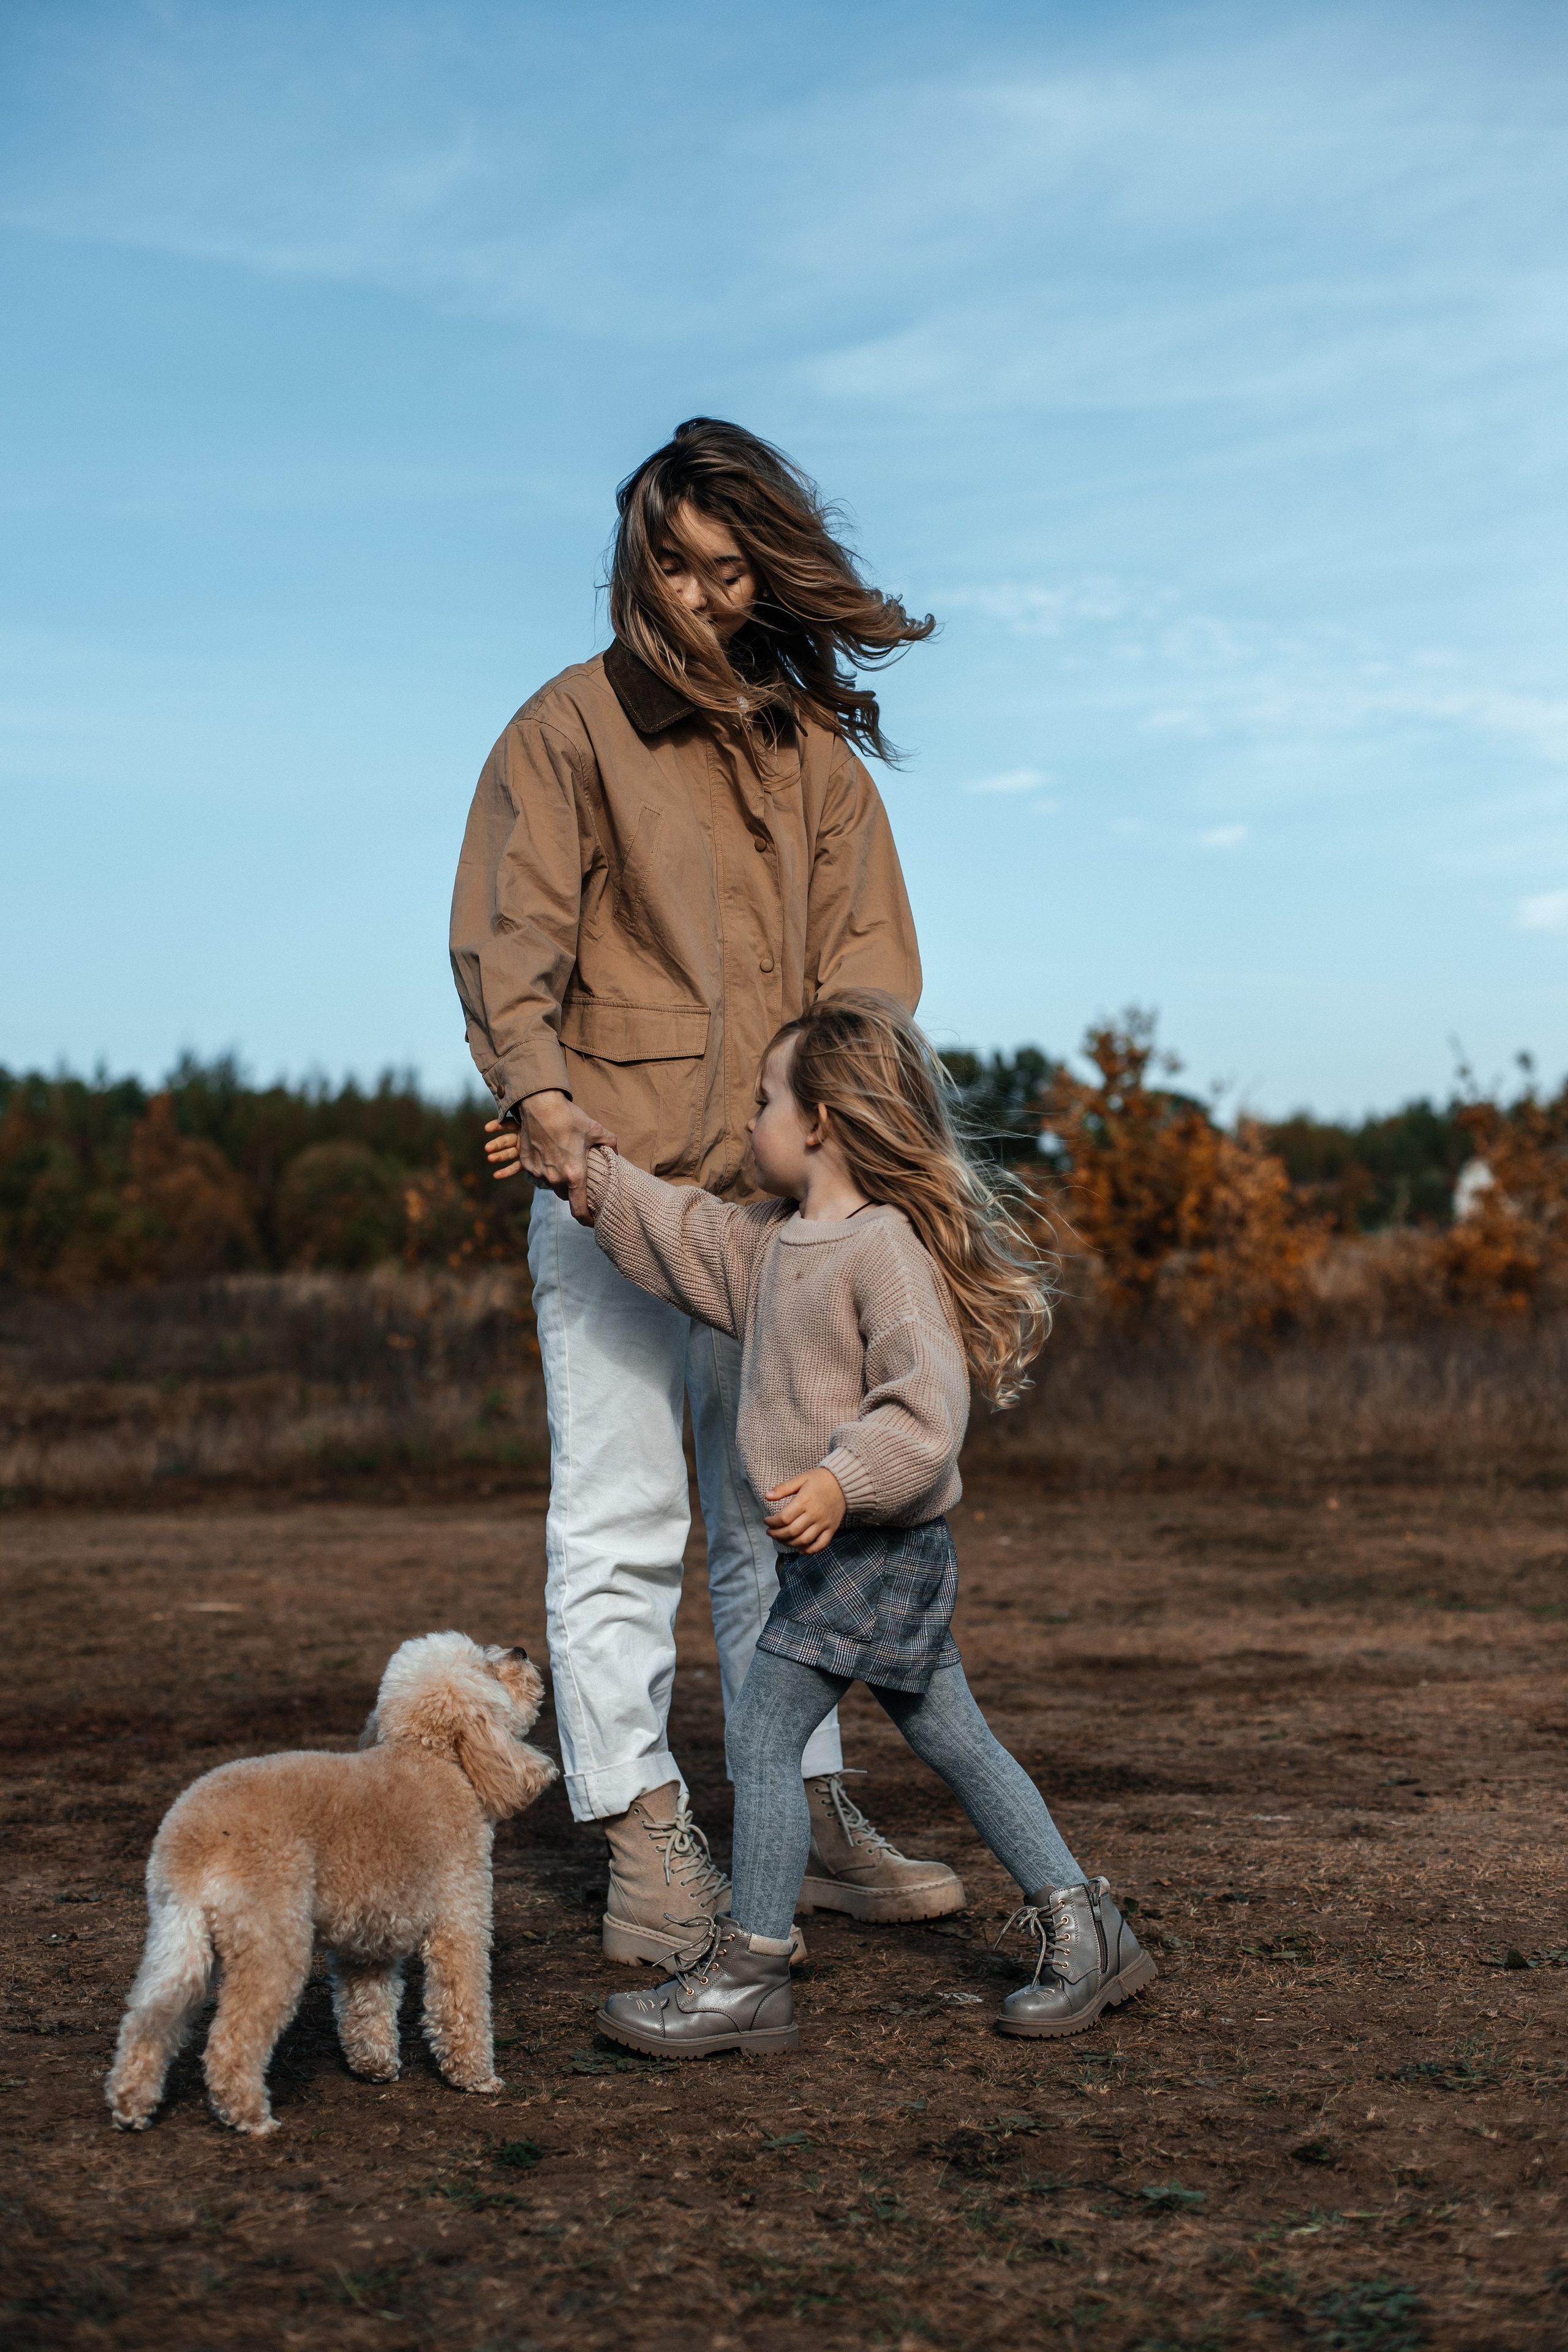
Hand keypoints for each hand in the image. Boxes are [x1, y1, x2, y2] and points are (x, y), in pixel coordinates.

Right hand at [484, 1091, 616, 1223]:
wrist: (539, 1105)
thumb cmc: (569, 1118)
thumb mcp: (594, 1130)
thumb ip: (609, 1142)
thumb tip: (616, 1149)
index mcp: (575, 1175)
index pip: (579, 1210)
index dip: (587, 1219)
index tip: (592, 1222)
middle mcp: (555, 1179)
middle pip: (566, 1196)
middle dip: (574, 1193)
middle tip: (580, 1181)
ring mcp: (539, 1173)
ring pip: (552, 1185)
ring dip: (559, 1181)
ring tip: (565, 1164)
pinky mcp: (527, 1165)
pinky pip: (539, 1174)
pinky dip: (546, 1169)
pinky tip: (550, 1154)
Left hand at [763, 1467, 846, 1554]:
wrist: (844, 1482)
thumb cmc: (820, 1479)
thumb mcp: (801, 1479)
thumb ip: (783, 1488)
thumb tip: (766, 1496)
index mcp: (805, 1501)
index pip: (784, 1518)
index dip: (772, 1523)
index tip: (766, 1521)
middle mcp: (814, 1514)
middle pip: (791, 1532)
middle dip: (777, 1535)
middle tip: (770, 1532)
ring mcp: (824, 1523)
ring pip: (803, 1540)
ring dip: (789, 1543)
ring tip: (781, 1539)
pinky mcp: (832, 1529)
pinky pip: (821, 1545)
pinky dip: (810, 1551)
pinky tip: (800, 1550)